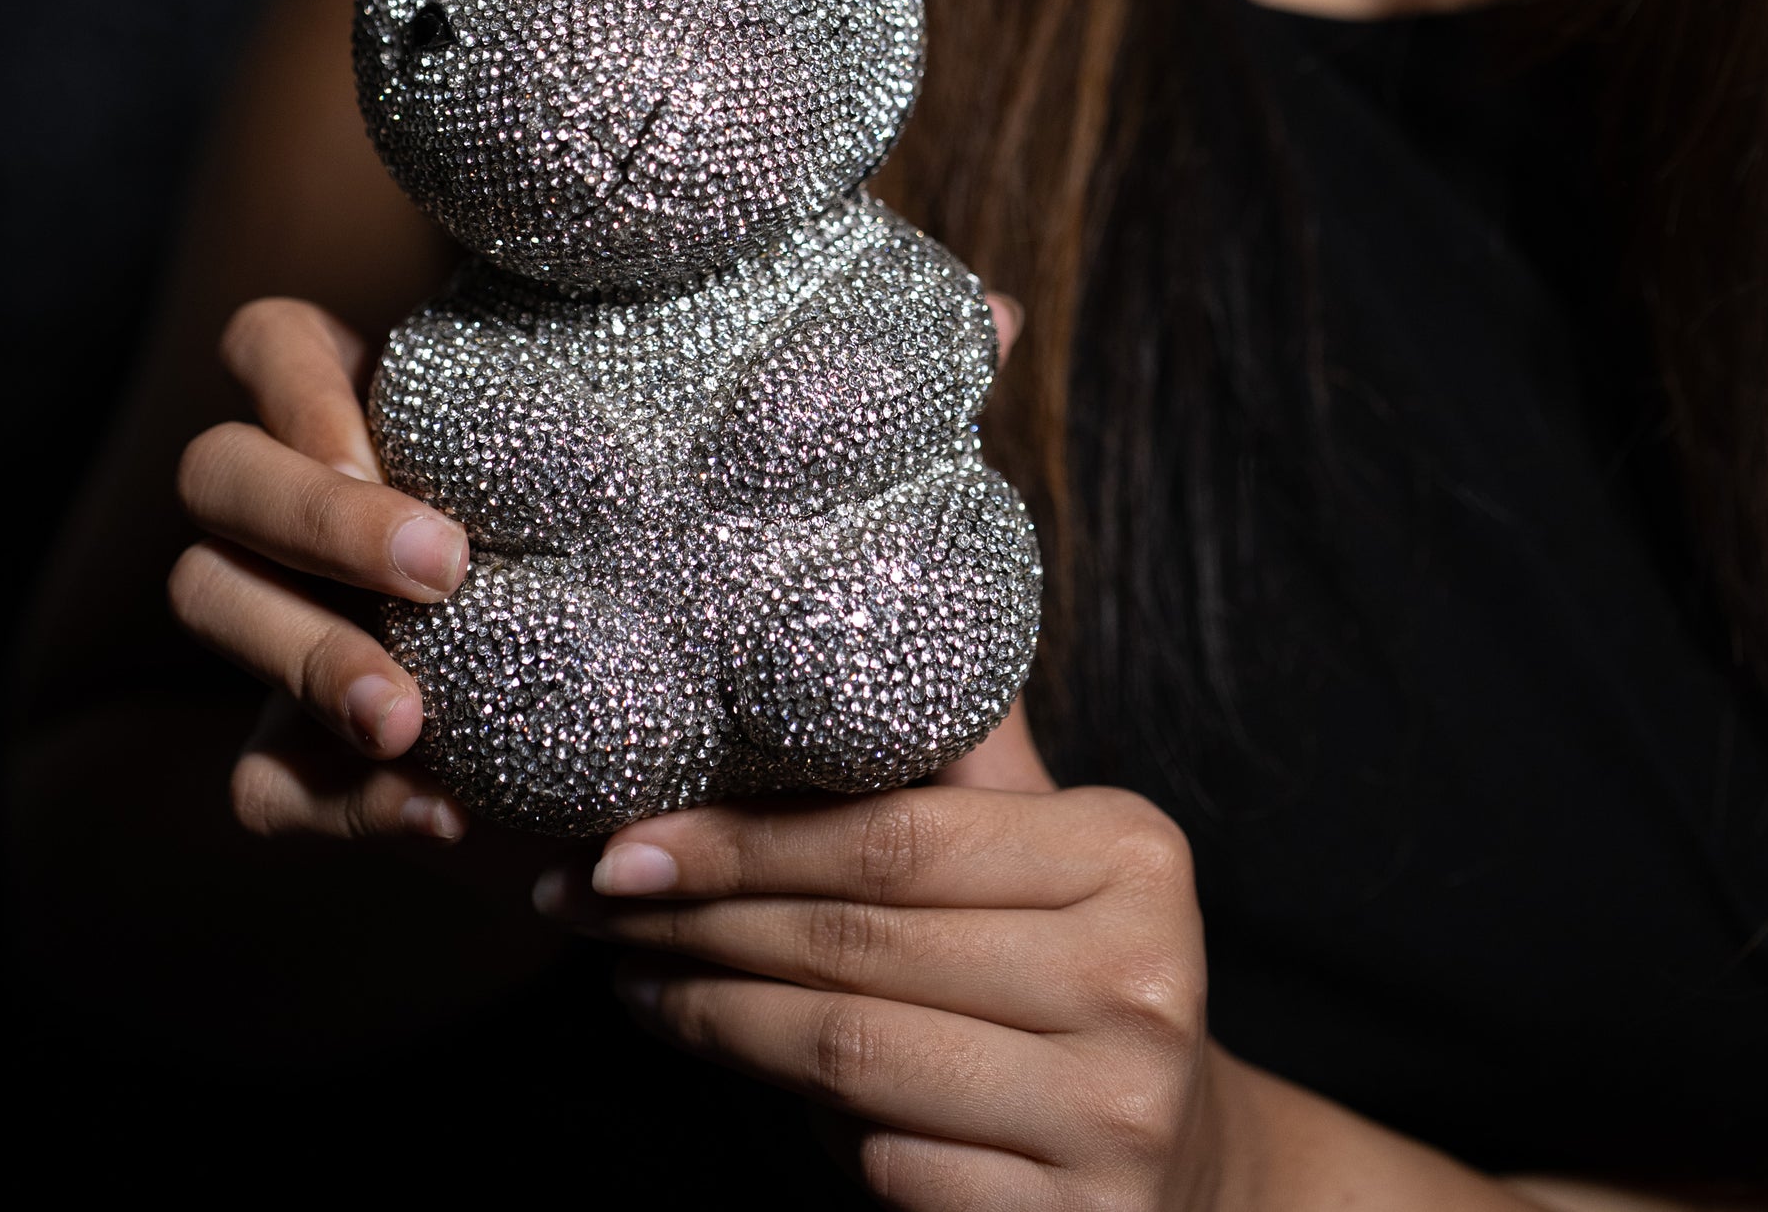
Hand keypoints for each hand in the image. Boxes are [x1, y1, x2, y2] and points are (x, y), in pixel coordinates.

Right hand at [172, 288, 1028, 859]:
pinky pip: (255, 780)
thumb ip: (855, 406)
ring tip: (415, 719)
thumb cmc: (720, 589)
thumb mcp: (781, 499)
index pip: (280, 347)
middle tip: (442, 571)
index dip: (305, 386)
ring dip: (299, 657)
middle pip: (219, 475)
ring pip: (209, 607)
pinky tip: (438, 816)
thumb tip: (1000, 310)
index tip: (409, 439)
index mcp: (418, 408)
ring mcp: (307, 637)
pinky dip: (329, 798)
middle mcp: (336, 512)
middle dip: (311, 518)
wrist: (691, 775)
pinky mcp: (312, 768)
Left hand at [534, 718, 1222, 1209]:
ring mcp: (1112, 1115)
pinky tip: (726, 1070)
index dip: (744, 839)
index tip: (626, 836)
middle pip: (860, 942)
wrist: (1181, 1170)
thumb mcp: (1049, 859)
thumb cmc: (1076, 981)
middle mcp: (1140, 980)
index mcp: (1130, 854)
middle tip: (586, 901)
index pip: (896, 837)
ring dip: (712, 1015)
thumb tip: (836, 612)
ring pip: (852, 1056)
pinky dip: (788, 1118)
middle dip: (701, 919)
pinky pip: (887, 1164)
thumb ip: (961, 767)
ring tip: (630, 976)